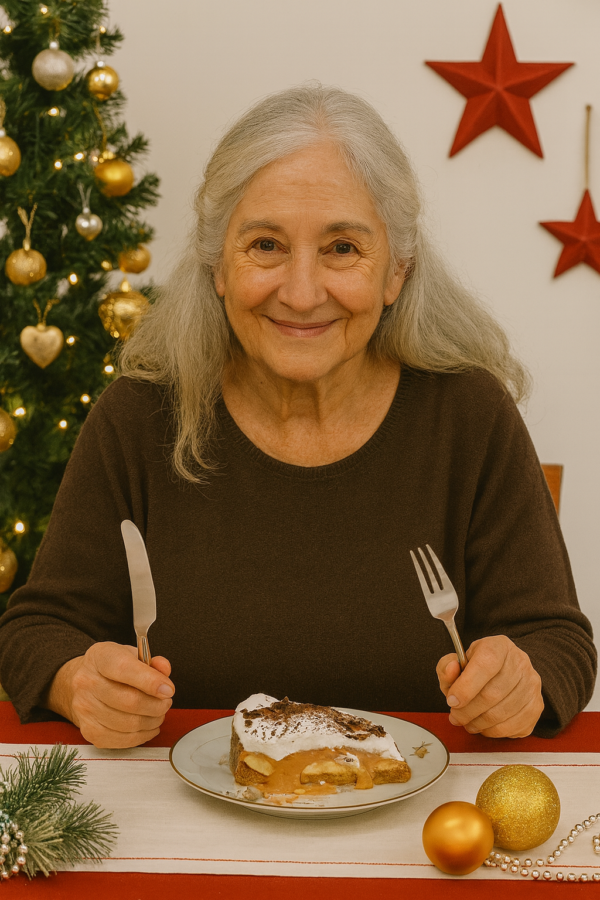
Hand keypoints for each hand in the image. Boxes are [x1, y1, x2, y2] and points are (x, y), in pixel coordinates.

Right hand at [44, 642, 174, 748]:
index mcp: (100, 657)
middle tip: (166, 702)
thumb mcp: (132, 654)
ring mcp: (85, 709)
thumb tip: (164, 670)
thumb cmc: (112, 669)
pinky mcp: (89, 731)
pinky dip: (142, 736)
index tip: (168, 689)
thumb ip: (152, 662)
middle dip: (156, 705)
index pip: (125, 669)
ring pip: (128, 724)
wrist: (84, 684)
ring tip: (158, 713)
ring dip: (152, 721)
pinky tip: (148, 726)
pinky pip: (122, 740)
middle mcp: (87, 682)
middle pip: (129, 701)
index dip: (151, 682)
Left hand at [436, 635, 543, 737]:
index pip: (486, 665)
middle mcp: (520, 662)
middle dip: (468, 711)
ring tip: (466, 722)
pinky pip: (514, 726)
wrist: (506, 672)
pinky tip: (483, 726)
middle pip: (492, 694)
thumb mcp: (459, 662)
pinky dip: (493, 731)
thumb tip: (451, 669)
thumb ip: (447, 666)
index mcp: (499, 646)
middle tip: (455, 717)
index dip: (466, 686)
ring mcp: (532, 685)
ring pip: (502, 713)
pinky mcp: (537, 706)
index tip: (451, 700)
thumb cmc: (478, 669)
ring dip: (478, 723)